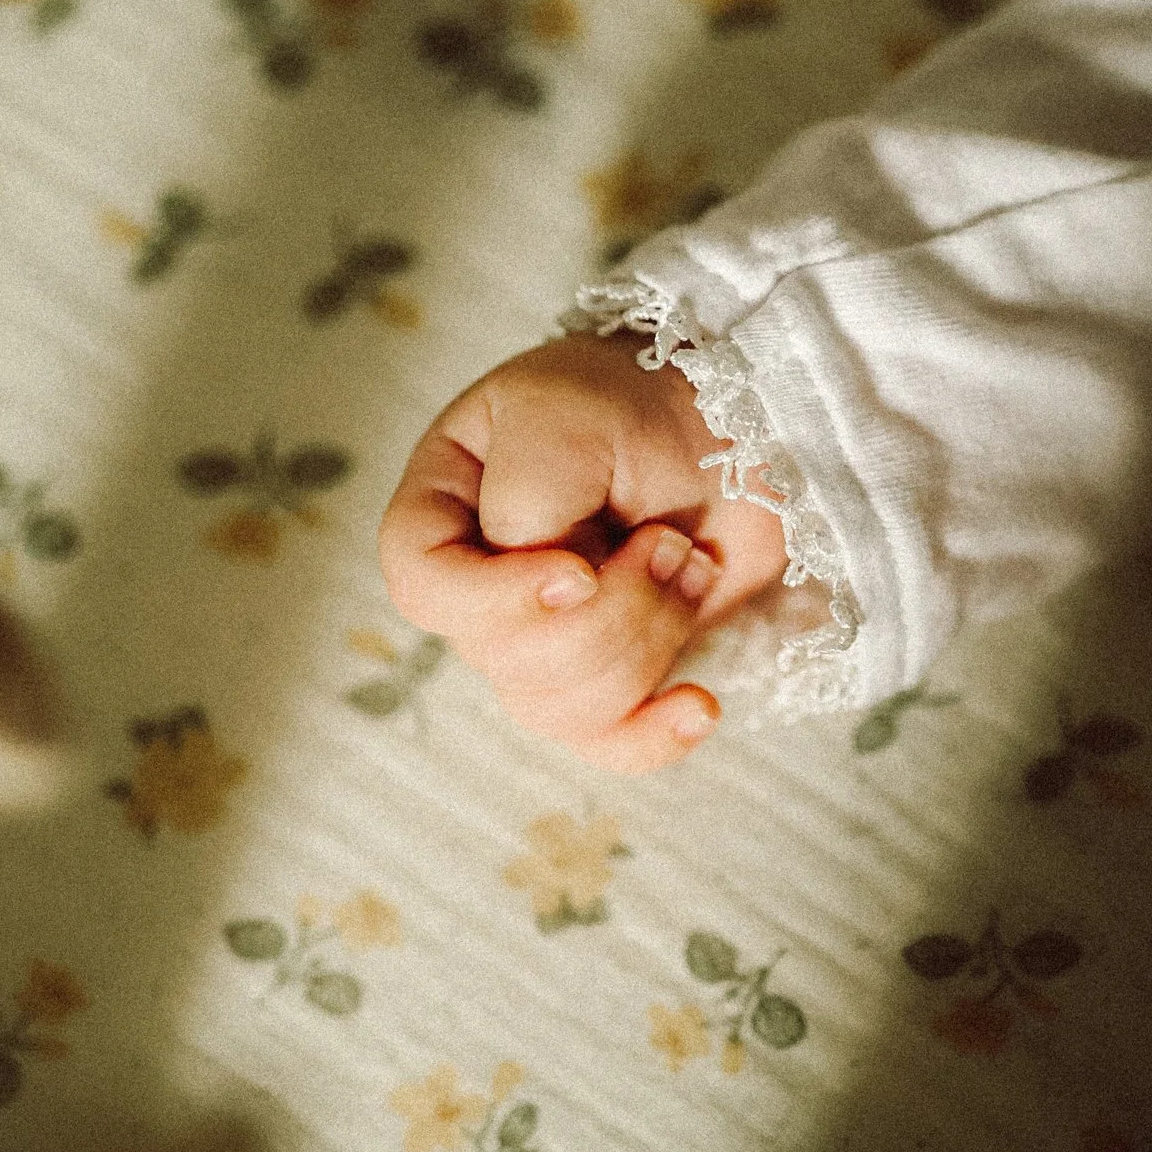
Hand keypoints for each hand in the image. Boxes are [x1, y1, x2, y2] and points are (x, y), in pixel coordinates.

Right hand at [379, 331, 786, 769]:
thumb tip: (555, 594)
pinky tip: (698, 706)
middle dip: (608, 610)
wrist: (730, 427)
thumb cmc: (631, 405)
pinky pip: (607, 745)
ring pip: (560, 705)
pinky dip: (655, 735)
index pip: (421, 584)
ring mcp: (538, 643)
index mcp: (442, 511)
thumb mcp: (565, 418)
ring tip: (689, 562)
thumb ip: (528, 500)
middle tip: (665, 538)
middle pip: (504, 658)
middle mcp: (477, 588)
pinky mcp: (606, 679)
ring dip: (647, 639)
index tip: (580, 572)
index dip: (494, 599)